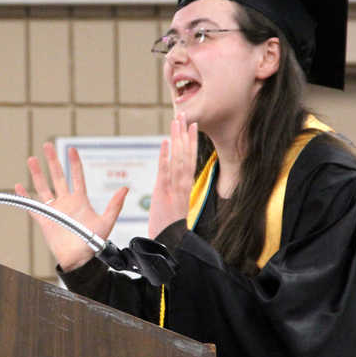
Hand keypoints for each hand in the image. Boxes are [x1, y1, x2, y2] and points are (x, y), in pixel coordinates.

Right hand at [15, 142, 127, 271]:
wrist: (79, 259)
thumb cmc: (94, 242)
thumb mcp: (107, 222)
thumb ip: (115, 205)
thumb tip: (125, 189)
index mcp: (80, 200)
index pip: (77, 176)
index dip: (74, 162)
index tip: (72, 149)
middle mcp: (66, 202)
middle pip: (57, 176)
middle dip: (52, 160)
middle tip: (47, 145)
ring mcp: (54, 210)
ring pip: (43, 187)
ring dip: (37, 174)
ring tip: (32, 159)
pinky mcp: (45, 220)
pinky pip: (33, 206)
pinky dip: (25, 197)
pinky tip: (19, 186)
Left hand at [148, 113, 197, 237]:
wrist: (171, 242)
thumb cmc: (170, 227)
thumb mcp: (174, 205)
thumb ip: (174, 190)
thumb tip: (172, 179)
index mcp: (185, 186)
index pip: (191, 159)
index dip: (191, 141)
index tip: (192, 125)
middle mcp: (183, 184)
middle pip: (186, 154)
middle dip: (184, 134)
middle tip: (183, 114)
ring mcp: (174, 188)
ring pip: (178, 159)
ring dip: (177, 139)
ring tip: (176, 121)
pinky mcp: (164, 193)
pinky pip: (165, 171)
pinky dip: (165, 156)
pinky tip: (165, 142)